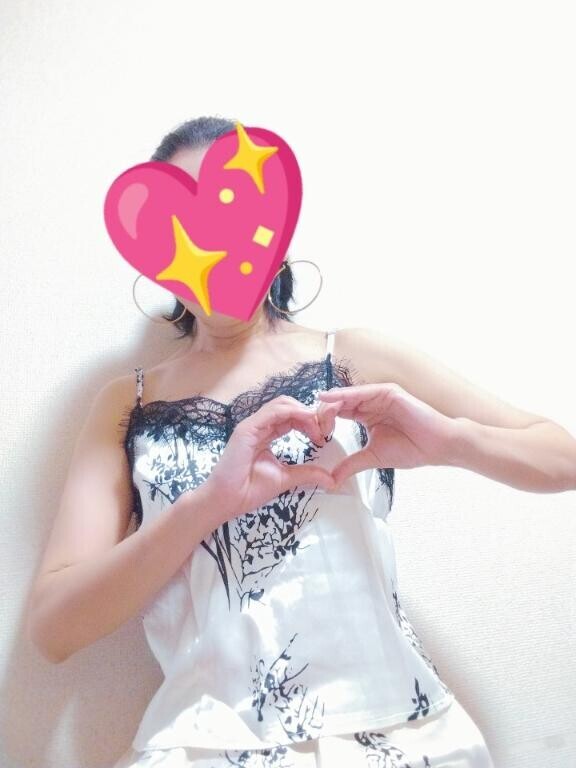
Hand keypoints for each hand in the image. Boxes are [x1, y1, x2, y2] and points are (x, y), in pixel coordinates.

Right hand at [205, 394, 342, 522]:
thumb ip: (307, 474)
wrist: (227, 500)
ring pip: (282, 404)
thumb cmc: (249, 490)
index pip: (291, 417)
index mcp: (265, 433)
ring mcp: (252, 425)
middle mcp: (258, 426)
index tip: (323, 437)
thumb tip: (331, 479)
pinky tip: (306, 423)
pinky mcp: (247, 429)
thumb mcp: (286, 478)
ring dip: (303, 412)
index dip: (310, 422)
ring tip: (316, 429)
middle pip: (289, 406)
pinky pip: (272, 412)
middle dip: (309, 414)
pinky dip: (292, 413)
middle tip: (323, 431)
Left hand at [317, 382, 458, 486]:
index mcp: (364, 415)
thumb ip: (350, 464)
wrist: (438, 447)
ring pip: (346, 396)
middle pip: (337, 403)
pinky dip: (345, 394)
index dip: (322, 423)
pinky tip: (329, 398)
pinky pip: (362, 392)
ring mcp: (378, 395)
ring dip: (329, 406)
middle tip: (314, 431)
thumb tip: (331, 480)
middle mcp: (369, 402)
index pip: (336, 413)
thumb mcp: (372, 457)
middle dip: (322, 415)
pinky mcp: (388, 392)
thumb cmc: (412, 449)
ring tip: (318, 419)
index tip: (314, 439)